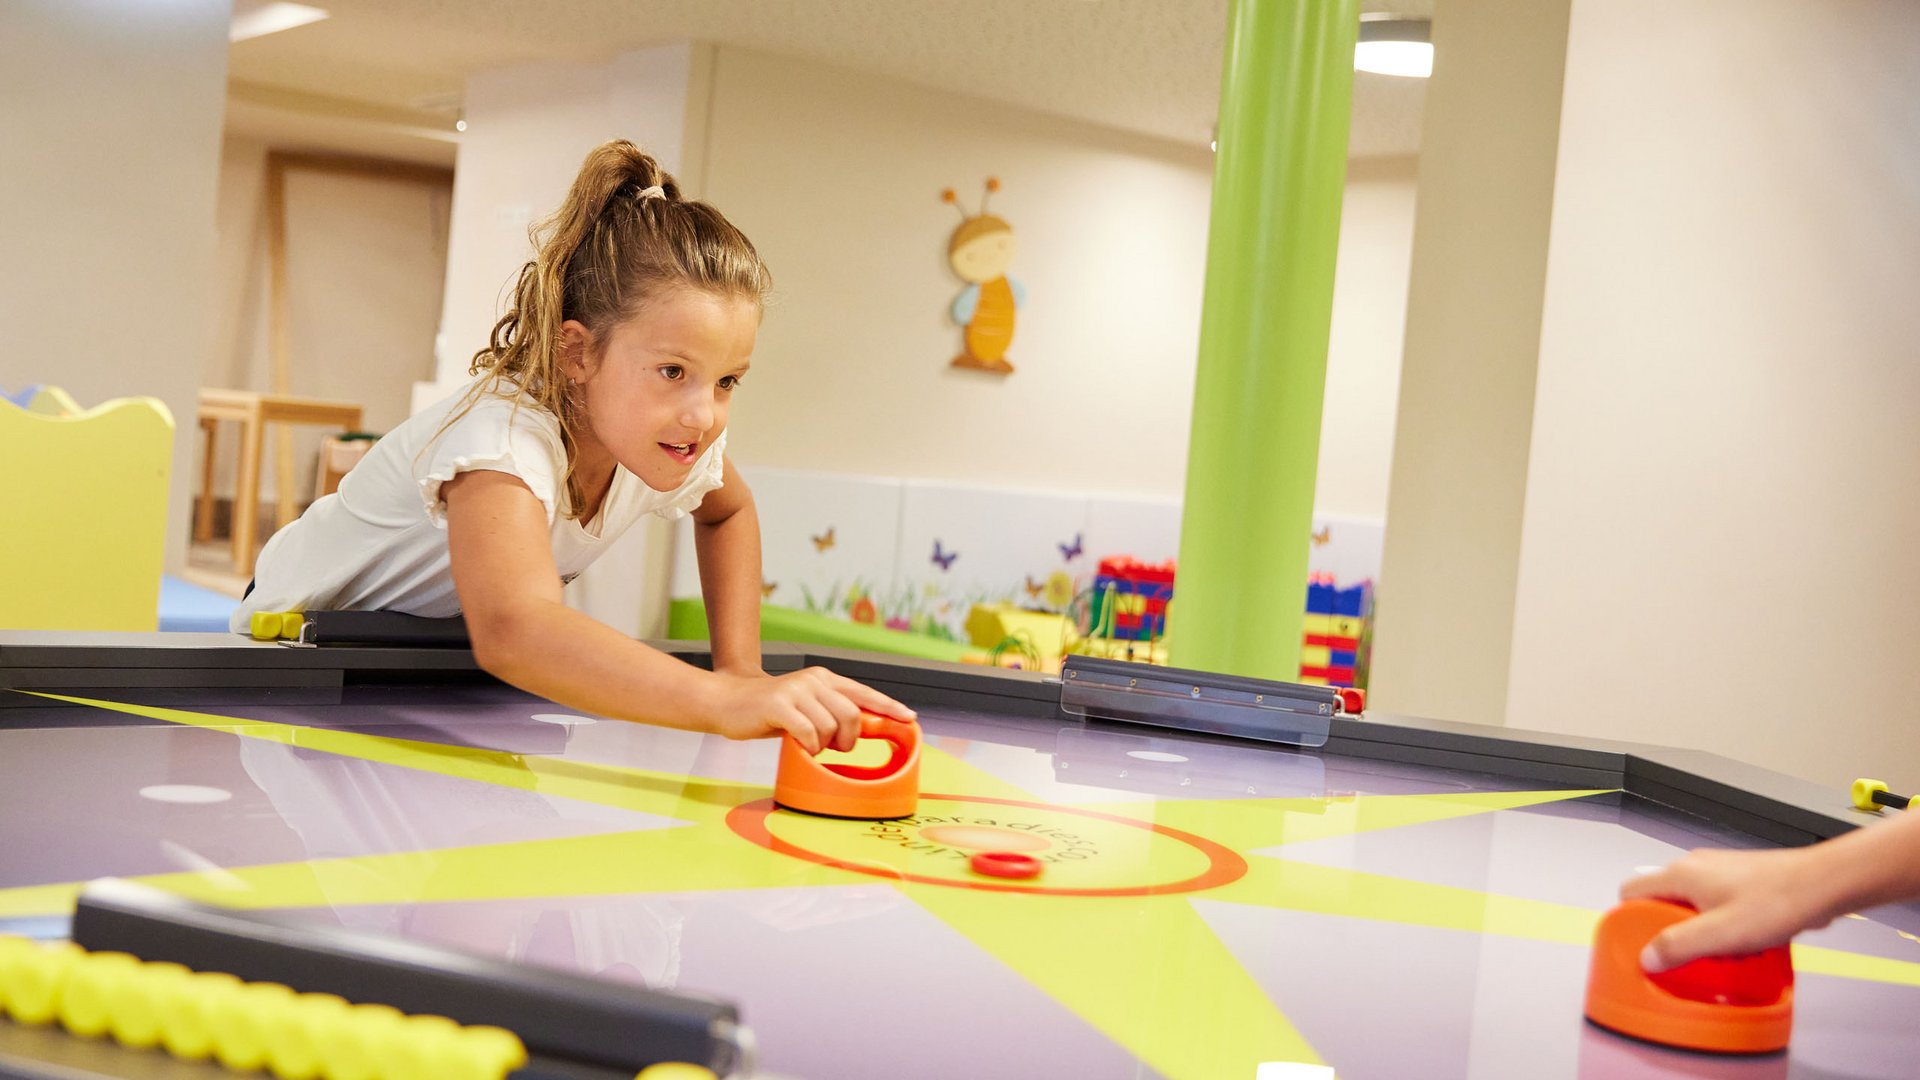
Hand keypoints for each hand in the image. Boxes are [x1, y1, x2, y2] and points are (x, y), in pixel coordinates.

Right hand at [705, 666, 916, 753]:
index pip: (864, 692)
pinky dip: (807, 747)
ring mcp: (796, 691)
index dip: (889, 707)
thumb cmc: (768, 711)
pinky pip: (808, 734)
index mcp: (823, 679)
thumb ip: (829, 712)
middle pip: (852, 715)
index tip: (909, 718)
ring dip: (822, 746)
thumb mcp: (804, 706)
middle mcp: (814, 680)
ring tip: (806, 744)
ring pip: (830, 728)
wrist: (726, 700)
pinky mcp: (779, 705)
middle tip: (833, 748)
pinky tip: (797, 746)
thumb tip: (860, 729)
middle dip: (848, 739)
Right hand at [1619, 846, 1835, 971]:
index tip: (1643, 944)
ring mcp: (1718, 869)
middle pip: (1662, 901)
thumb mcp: (1720, 934)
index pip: (1631, 892)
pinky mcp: (1740, 878)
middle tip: (1688, 953)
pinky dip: (1721, 923)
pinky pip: (1715, 903)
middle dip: (1672, 930)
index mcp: (1681, 874)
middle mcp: (1694, 866)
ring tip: (1721, 949)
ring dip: (1700, 929)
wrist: (1821, 884)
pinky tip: (1742, 939)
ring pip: (1691, 904)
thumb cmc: (1776, 902)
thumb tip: (1647, 957)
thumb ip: (1679, 945)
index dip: (1630, 920)